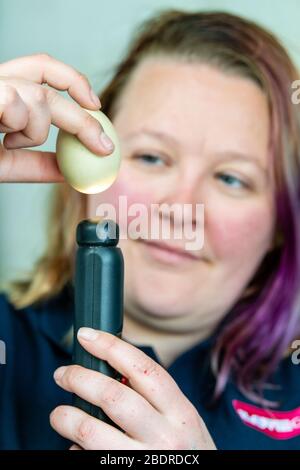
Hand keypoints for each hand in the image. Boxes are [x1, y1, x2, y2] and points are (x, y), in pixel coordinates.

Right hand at [0, 54, 113, 181]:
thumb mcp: (4, 163)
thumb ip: (33, 164)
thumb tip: (67, 172)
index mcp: (2, 89)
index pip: (40, 68)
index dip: (72, 80)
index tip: (96, 106)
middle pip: (46, 71)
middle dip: (82, 110)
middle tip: (102, 145)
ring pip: (39, 96)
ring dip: (38, 130)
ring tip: (14, 143)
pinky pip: (19, 105)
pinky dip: (23, 129)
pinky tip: (6, 141)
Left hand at [50, 328, 215, 449]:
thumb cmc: (188, 454)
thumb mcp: (183, 421)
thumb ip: (157, 399)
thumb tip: (112, 375)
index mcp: (181, 412)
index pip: (143, 368)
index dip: (111, 347)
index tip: (88, 335)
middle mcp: (165, 436)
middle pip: (112, 395)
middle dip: (79, 378)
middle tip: (63, 374)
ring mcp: (144, 461)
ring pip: (91, 430)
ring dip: (67, 417)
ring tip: (59, 414)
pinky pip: (90, 458)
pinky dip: (77, 450)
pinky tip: (77, 447)